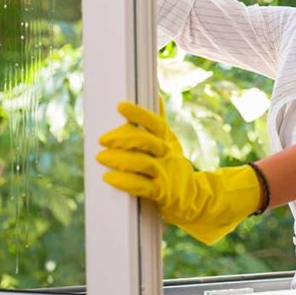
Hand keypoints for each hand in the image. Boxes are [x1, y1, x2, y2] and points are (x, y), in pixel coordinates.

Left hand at [96, 99, 263, 244]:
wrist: (195, 198)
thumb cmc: (174, 167)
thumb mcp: (171, 143)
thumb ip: (160, 123)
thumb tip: (155, 96)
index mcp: (167, 140)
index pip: (155, 123)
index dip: (139, 114)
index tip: (120, 106)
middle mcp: (168, 154)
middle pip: (146, 141)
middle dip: (123, 138)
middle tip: (102, 139)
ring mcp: (166, 173)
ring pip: (143, 163)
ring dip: (120, 159)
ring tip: (100, 157)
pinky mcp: (162, 192)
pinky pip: (142, 186)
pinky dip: (125, 181)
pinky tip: (109, 177)